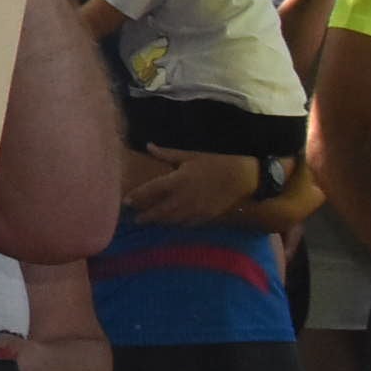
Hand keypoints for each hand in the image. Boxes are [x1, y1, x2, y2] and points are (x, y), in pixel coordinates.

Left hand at [124, 147, 259, 224]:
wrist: (244, 178)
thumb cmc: (216, 163)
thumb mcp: (191, 155)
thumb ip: (167, 154)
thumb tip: (148, 146)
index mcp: (178, 181)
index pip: (151, 191)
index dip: (137, 197)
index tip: (126, 201)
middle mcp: (183, 198)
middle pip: (158, 211)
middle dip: (145, 215)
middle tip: (134, 219)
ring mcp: (195, 210)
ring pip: (171, 220)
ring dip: (159, 221)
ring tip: (149, 221)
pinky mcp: (205, 217)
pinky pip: (186, 224)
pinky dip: (176, 224)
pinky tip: (171, 224)